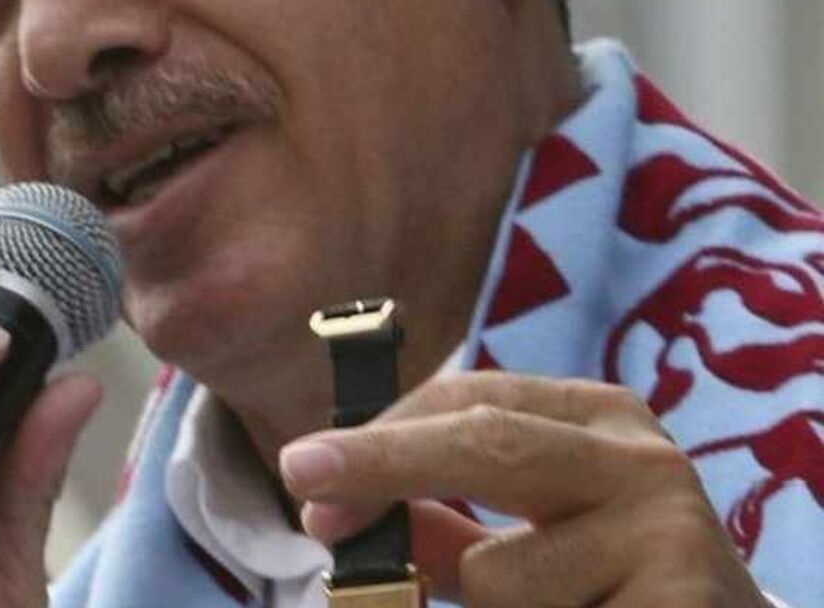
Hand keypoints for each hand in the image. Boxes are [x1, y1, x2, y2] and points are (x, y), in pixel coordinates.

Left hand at [279, 373, 769, 606]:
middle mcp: (639, 458)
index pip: (470, 398)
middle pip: (485, 443)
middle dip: (383, 462)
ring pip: (498, 575)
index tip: (305, 467)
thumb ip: (446, 524)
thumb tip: (338, 510)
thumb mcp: (531, 537)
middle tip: (303, 480)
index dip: (380, 433)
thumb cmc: (607, 581)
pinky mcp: (683, 601)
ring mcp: (670, 528)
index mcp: (597, 419)